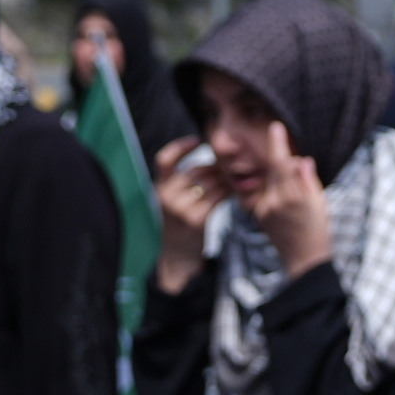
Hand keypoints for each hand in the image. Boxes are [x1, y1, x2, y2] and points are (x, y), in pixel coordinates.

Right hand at [151, 137, 221, 292]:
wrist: (177, 255)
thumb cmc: (179, 222)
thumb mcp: (173, 199)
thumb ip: (184, 180)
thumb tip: (213, 159)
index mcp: (160, 187)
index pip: (165, 159)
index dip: (181, 146)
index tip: (196, 140)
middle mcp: (167, 195)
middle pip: (196, 169)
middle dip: (216, 167)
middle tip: (229, 167)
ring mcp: (181, 208)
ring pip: (210, 182)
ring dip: (226, 179)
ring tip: (234, 179)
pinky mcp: (196, 219)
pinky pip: (218, 197)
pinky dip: (229, 192)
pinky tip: (234, 192)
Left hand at [245, 121, 333, 278]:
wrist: (303, 260)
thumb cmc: (318, 230)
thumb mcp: (321, 203)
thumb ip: (308, 180)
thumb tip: (300, 160)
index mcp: (295, 197)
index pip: (282, 164)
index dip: (277, 144)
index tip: (275, 126)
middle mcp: (276, 201)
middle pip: (272, 169)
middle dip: (278, 156)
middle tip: (284, 147)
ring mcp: (264, 208)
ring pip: (268, 180)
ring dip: (277, 174)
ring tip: (292, 184)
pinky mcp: (258, 214)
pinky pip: (264, 191)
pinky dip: (273, 187)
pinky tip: (284, 195)